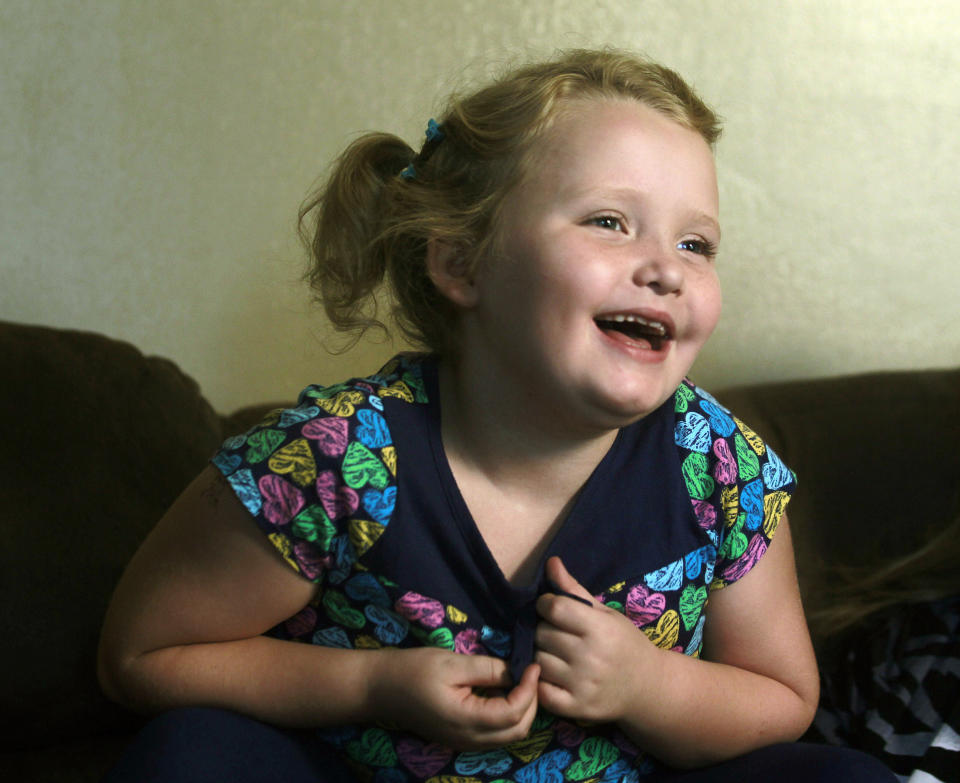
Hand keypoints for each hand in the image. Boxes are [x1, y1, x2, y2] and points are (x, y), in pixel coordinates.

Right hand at [369, 646, 539, 749]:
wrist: (379, 688)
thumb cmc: (413, 670)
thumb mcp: (452, 663)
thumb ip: (488, 669)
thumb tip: (518, 671)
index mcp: (466, 721)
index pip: (513, 713)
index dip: (530, 689)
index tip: (533, 664)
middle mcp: (469, 739)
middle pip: (517, 730)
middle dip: (531, 702)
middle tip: (529, 673)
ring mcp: (464, 743)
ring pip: (508, 735)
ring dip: (520, 710)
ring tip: (518, 680)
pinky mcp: (460, 738)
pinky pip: (494, 734)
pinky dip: (506, 715)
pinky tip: (499, 691)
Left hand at [534, 556, 663, 722]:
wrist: (647, 688)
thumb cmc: (624, 643)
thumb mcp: (605, 613)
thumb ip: (574, 590)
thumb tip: (551, 562)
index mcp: (600, 629)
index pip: (554, 608)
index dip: (545, 604)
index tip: (550, 607)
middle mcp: (591, 658)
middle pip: (542, 634)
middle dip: (543, 628)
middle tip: (555, 631)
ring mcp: (582, 685)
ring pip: (537, 660)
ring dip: (540, 653)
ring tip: (555, 652)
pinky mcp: (576, 709)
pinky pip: (540, 690)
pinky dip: (540, 681)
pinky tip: (553, 674)